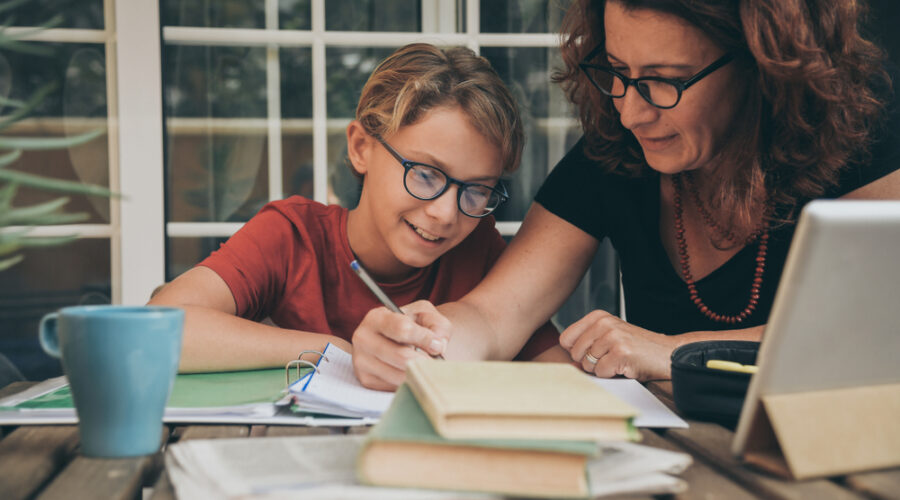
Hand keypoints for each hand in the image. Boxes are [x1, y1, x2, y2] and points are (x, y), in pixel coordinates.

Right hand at [351, 300, 450, 390]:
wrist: (400, 340)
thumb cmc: (414, 325)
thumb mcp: (427, 315)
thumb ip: (437, 326)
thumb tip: (438, 346)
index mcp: (376, 318)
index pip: (402, 330)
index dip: (424, 338)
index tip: (437, 344)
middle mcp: (363, 338)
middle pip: (401, 356)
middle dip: (424, 360)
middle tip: (434, 360)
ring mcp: (362, 361)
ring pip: (399, 375)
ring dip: (418, 373)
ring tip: (425, 366)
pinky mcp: (366, 380)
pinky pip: (394, 387)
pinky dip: (409, 382)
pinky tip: (411, 373)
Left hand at [559, 310, 677, 380]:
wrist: (668, 353)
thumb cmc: (637, 348)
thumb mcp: (610, 335)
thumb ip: (587, 341)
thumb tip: (565, 358)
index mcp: (598, 316)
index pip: (566, 338)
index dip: (576, 351)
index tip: (594, 352)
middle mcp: (604, 323)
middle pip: (575, 353)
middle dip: (590, 362)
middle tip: (610, 357)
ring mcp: (612, 337)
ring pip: (587, 364)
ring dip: (602, 369)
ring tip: (619, 361)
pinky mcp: (620, 352)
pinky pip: (601, 372)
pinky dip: (612, 374)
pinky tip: (625, 366)